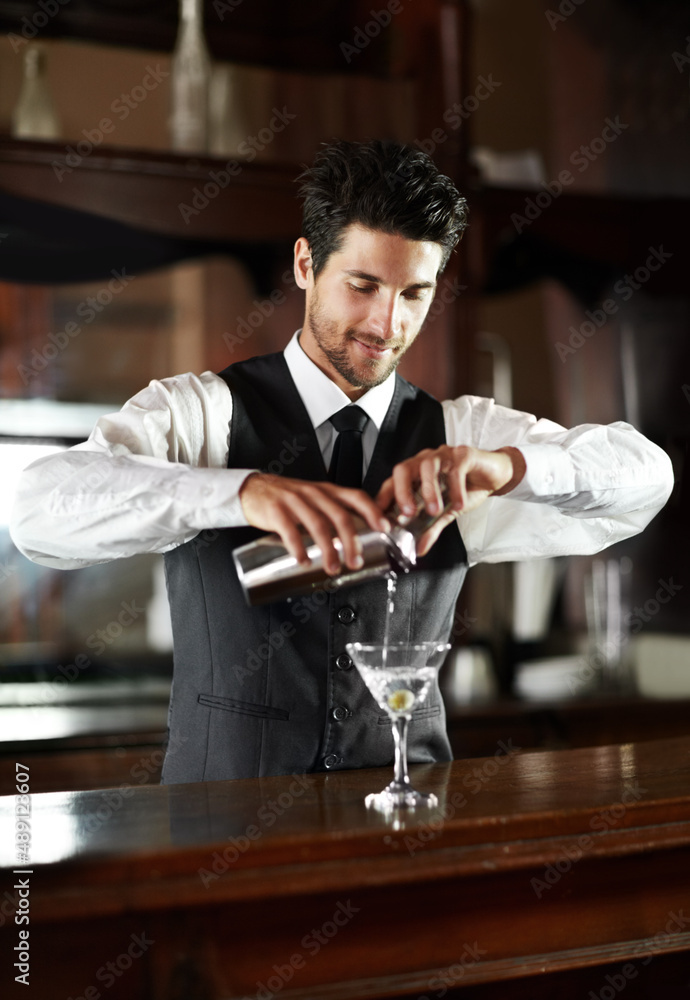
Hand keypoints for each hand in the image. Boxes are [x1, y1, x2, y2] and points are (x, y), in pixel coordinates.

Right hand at [239, 473, 390, 574]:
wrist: (253, 489)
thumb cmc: (287, 498)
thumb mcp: (314, 498)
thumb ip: (333, 511)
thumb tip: (355, 537)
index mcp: (326, 491)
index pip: (356, 497)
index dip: (373, 512)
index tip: (385, 528)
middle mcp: (313, 493)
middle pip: (340, 516)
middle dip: (351, 542)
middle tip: (355, 562)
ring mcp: (294, 501)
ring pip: (318, 526)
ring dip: (328, 550)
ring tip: (332, 568)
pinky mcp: (276, 511)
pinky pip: (290, 532)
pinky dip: (299, 549)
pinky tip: (304, 561)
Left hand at [376, 445, 525, 555]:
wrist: (495, 475)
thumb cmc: (467, 488)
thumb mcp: (446, 512)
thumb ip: (431, 528)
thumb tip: (419, 549)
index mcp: (416, 473)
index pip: (392, 482)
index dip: (384, 499)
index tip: (381, 519)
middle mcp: (425, 461)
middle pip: (403, 469)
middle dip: (402, 492)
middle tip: (409, 513)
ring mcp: (444, 455)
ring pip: (427, 466)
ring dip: (429, 490)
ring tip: (435, 510)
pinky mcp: (464, 455)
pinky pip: (456, 469)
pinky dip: (456, 488)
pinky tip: (459, 504)